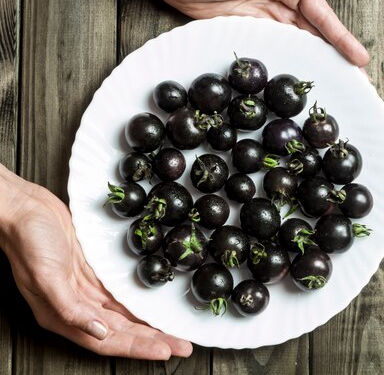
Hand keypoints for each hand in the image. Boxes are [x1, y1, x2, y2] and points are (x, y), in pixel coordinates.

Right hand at [0, 166, 191, 359]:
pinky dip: (138, 304)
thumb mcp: (45, 277)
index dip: (137, 347)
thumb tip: (98, 332)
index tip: (165, 351)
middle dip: (153, 340)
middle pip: (122, 332)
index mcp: (63, 315)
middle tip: (182, 346)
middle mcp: (77, 307)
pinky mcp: (94, 273)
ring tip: (174, 333)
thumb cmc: (28, 240)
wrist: (25, 208)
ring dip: (149, 326)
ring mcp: (86, 290)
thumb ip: (69, 309)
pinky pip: (121, 295)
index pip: (108, 341)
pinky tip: (154, 308)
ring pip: (124, 315)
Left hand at [104, 0, 369, 66]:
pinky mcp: (250, 25)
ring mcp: (266, 13)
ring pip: (300, 40)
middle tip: (358, 79)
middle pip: (316, 31)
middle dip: (337, 53)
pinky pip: (277, 44)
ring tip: (338, 80)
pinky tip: (304, 71)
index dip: (341, 37)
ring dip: (319, 59)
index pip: (321, 14)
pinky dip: (293, 57)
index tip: (358, 58)